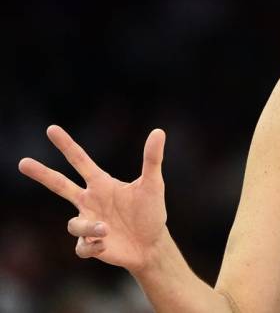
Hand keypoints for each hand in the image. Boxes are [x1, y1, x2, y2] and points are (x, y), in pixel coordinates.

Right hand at [19, 125, 167, 272]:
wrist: (152, 244)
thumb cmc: (151, 212)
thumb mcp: (153, 184)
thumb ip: (152, 159)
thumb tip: (158, 131)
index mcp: (102, 184)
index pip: (80, 160)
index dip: (66, 145)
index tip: (52, 129)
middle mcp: (90, 201)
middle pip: (60, 185)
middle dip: (42, 174)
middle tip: (23, 162)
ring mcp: (88, 223)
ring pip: (74, 224)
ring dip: (89, 227)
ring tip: (106, 229)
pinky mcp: (91, 245)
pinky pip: (82, 246)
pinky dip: (91, 246)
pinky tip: (105, 244)